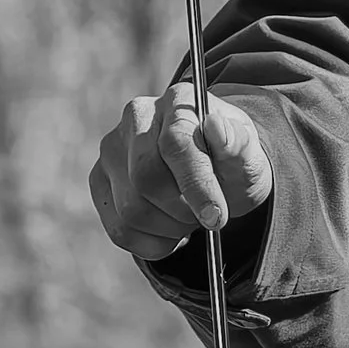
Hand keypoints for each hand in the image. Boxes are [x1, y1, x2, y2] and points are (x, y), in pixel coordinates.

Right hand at [90, 86, 272, 262]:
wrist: (216, 173)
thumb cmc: (232, 163)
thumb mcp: (249, 156)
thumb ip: (237, 144)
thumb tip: (216, 126)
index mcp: (178, 103)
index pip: (175, 144)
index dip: (196, 186)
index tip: (216, 218)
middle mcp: (136, 118)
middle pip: (146, 179)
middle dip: (183, 210)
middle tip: (206, 217)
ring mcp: (111, 150)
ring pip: (130, 209)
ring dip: (169, 229)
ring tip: (189, 218)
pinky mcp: (99, 181)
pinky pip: (119, 230)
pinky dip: (151, 244)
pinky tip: (170, 232)